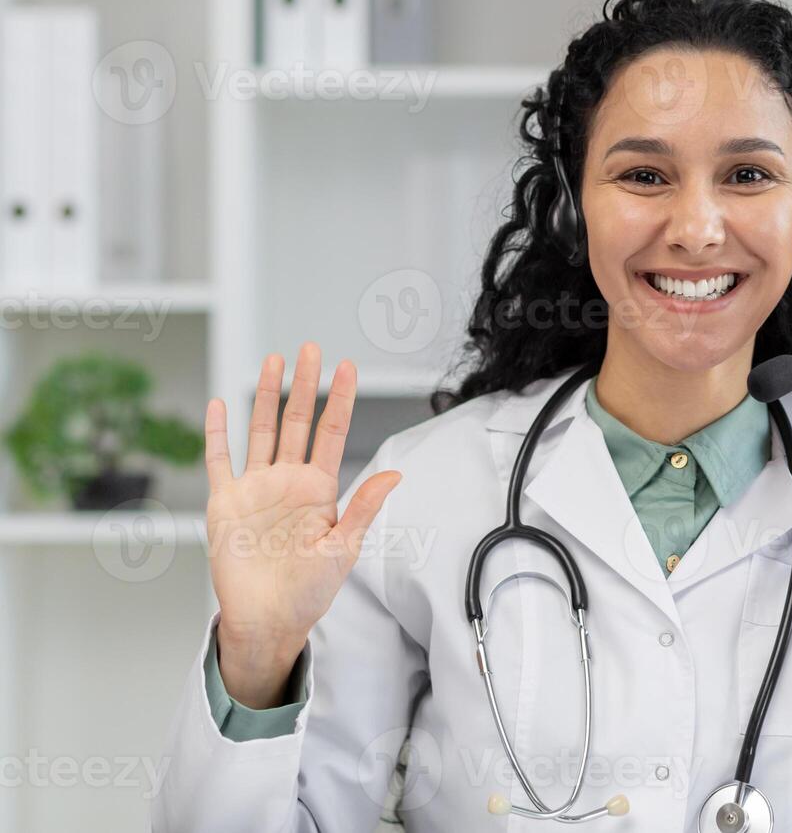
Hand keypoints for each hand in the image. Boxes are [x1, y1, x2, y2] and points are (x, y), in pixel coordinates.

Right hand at [203, 342, 401, 707]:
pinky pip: (219, 461)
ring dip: (265, 397)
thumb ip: (364, 507)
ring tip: (274, 362)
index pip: (331, 433)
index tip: (348, 367)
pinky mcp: (224, 503)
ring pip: (261, 431)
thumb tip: (395, 473)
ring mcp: (255, 489)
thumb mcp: (343, 548)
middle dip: (304, 385)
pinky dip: (217, 434)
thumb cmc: (309, 591)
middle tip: (310, 348)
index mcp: (318, 489)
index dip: (339, 400)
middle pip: (296, 422)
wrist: (267, 620)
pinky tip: (218, 405)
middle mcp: (287, 481)